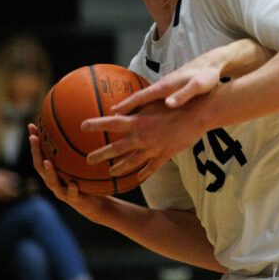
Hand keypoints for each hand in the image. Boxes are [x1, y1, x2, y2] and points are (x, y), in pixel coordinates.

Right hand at [28, 123, 101, 216]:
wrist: (94, 204)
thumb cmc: (86, 181)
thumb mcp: (82, 163)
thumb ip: (79, 148)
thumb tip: (86, 123)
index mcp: (54, 171)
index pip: (40, 154)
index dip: (35, 142)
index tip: (31, 126)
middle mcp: (54, 180)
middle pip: (40, 166)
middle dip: (36, 152)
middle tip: (34, 138)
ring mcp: (62, 191)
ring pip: (52, 182)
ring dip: (49, 172)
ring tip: (48, 161)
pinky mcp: (74, 199)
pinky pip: (72, 194)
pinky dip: (72, 189)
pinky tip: (74, 184)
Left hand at [80, 97, 208, 179]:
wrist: (196, 115)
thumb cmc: (175, 103)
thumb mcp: (153, 101)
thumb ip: (135, 107)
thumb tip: (119, 110)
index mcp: (136, 122)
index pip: (109, 123)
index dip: (94, 125)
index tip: (82, 126)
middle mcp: (141, 137)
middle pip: (115, 149)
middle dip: (99, 155)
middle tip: (88, 160)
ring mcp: (152, 149)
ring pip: (130, 162)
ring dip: (119, 168)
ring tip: (111, 172)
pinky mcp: (164, 155)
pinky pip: (150, 168)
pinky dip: (143, 174)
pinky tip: (138, 178)